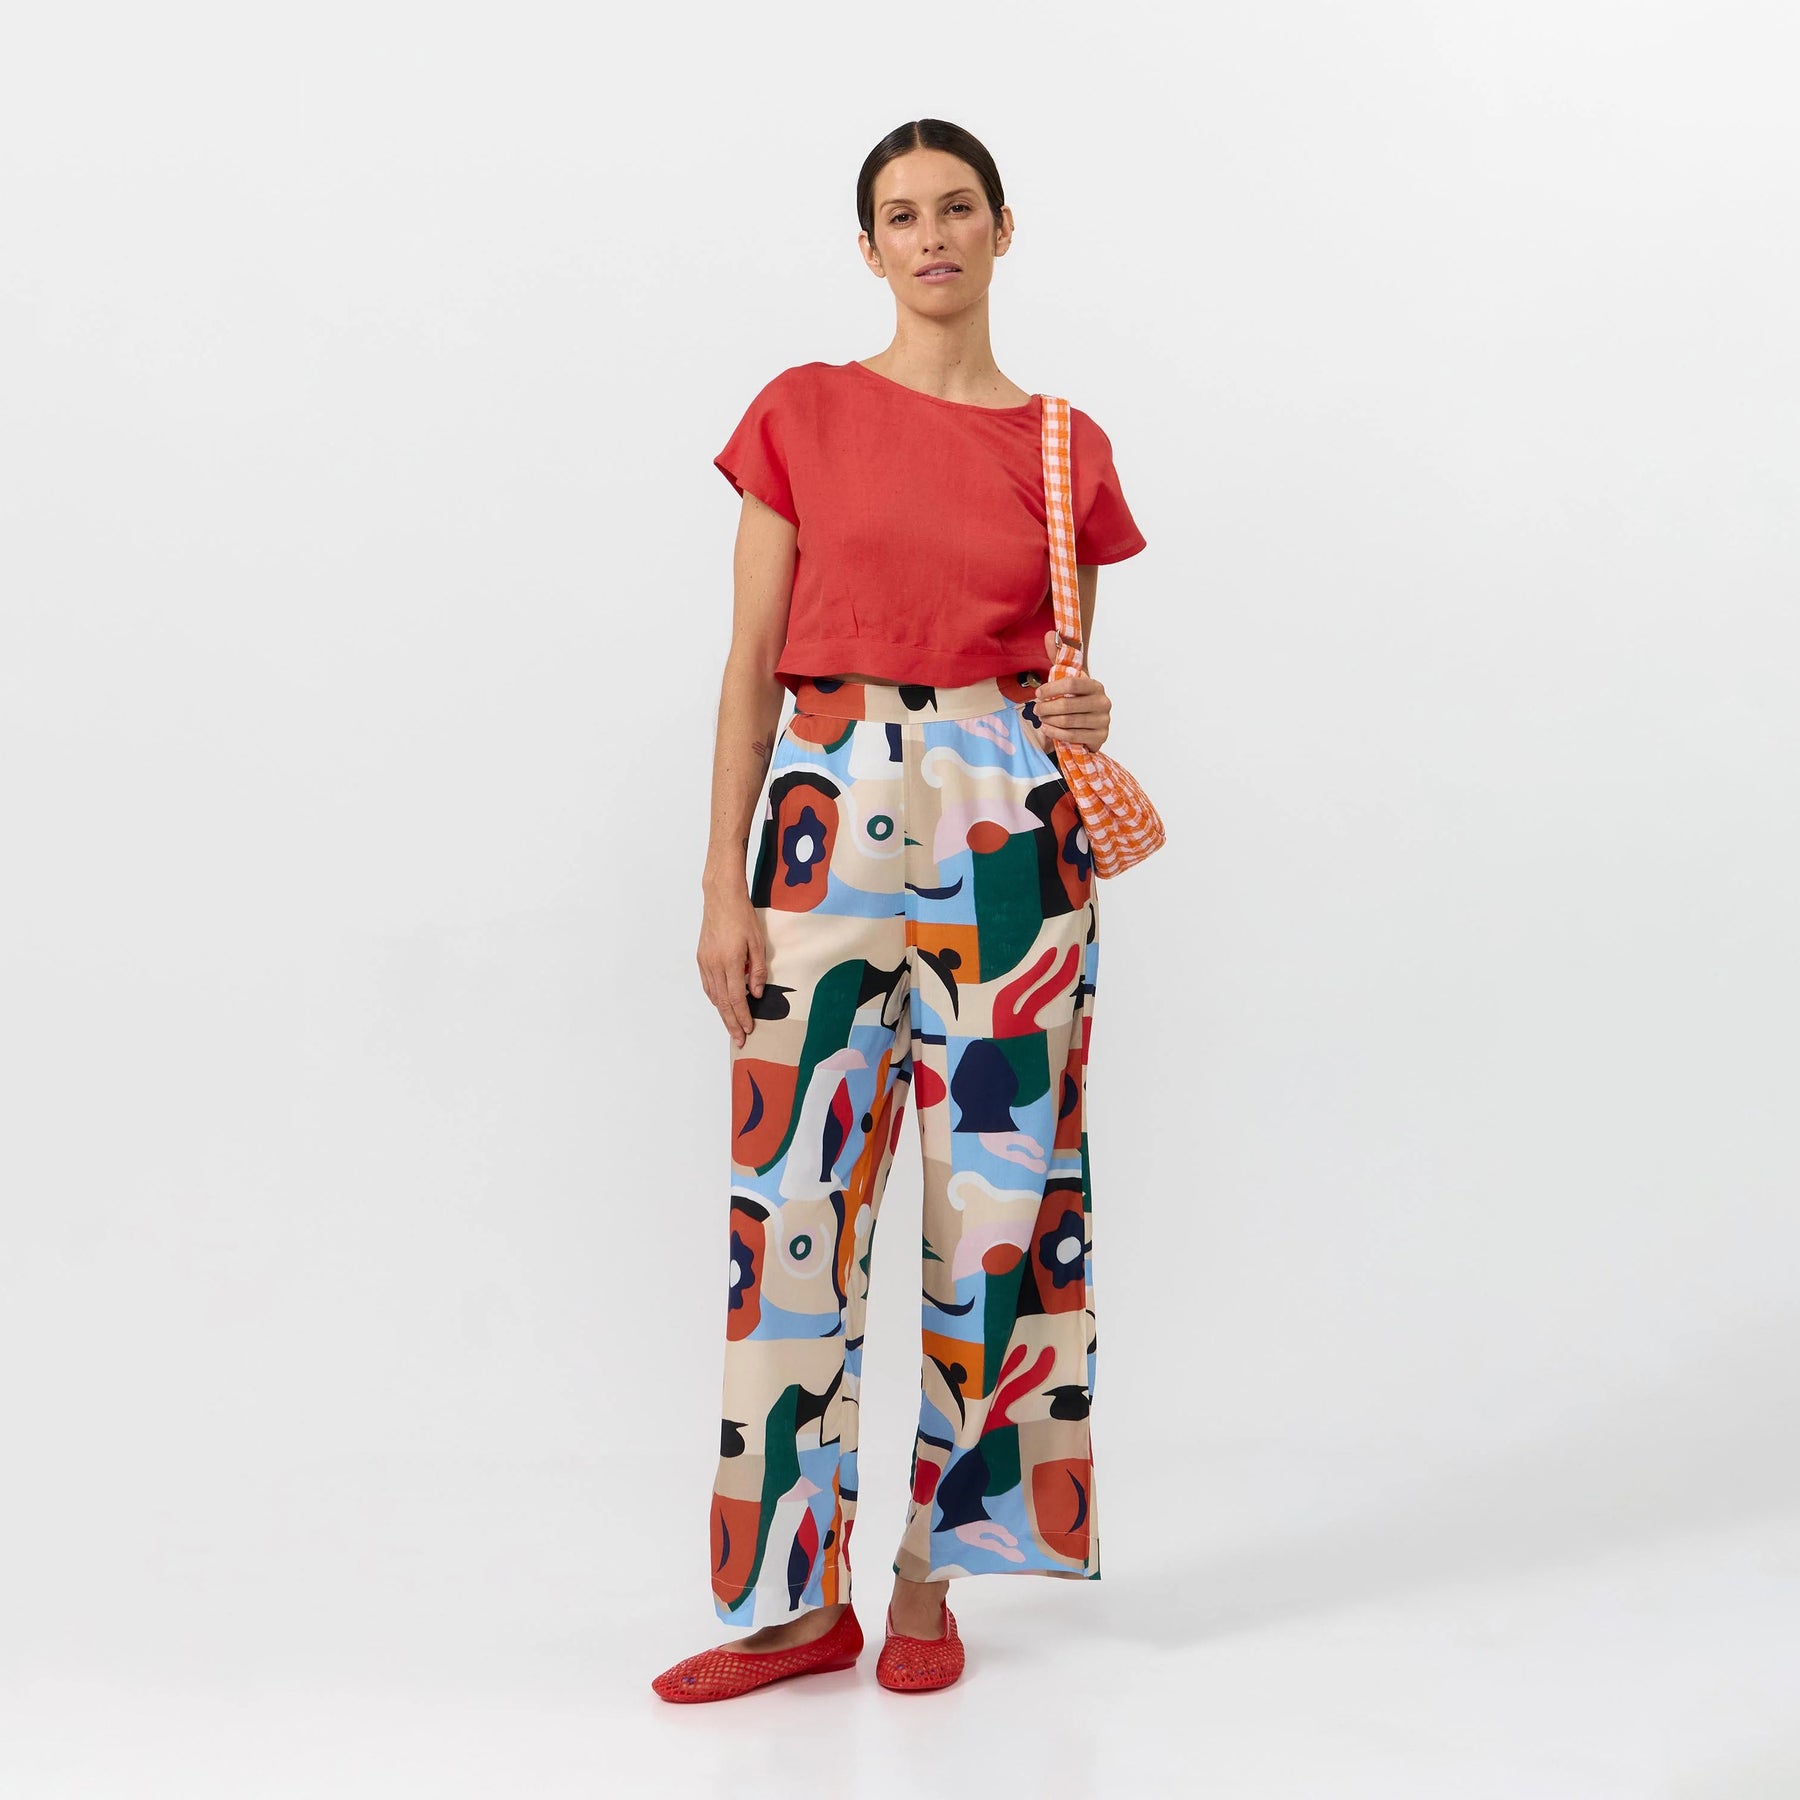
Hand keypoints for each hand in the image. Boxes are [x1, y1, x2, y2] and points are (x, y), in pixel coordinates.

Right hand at [697, 884, 766, 1048]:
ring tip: (731, 1026)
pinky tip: (722, 1004)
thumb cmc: (742, 916)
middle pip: (723, 1002)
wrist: (721, 898)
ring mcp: (705, 962)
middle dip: (731, 1023)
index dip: (742, 1016)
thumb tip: (757, 993)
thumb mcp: (758, 943)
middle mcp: (714, 965)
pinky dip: (715, 998)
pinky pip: (708, 985)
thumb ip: (758, 970)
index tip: (748, 1029)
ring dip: (723, 1013)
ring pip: (714, 996)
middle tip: (739, 1039)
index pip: (737, 998)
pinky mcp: (701, 958)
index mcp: (731, 961)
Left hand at [1034, 627, 1111, 752]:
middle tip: (1036, 709)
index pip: (1072, 683)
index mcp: (1095, 685)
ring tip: (1041, 719)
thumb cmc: (1076, 701)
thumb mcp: (1067, 680)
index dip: (1051, 688)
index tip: (1038, 693)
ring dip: (1049, 720)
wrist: (1089, 727)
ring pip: (1068, 721)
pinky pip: (1073, 736)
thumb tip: (1049, 634)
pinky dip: (1056, 733)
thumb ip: (1059, 658)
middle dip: (1047, 708)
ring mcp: (1103, 721)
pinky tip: (1047, 729)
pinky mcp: (1100, 737)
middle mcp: (1103, 702)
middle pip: (1067, 705)